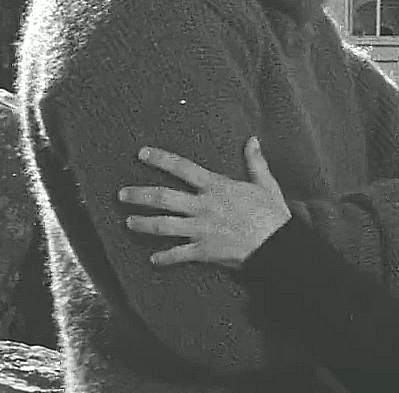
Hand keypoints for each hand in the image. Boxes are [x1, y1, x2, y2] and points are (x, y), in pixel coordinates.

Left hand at [119, 138, 290, 268]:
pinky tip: (153, 259)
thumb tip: (252, 140)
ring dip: (143, 223)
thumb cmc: (272, 215)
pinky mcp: (203, 250)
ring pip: (163, 225)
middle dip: (139, 195)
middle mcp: (203, 206)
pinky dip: (164, 258)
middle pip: (163, 197)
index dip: (160, 159)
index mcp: (216, 187)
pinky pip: (178, 254)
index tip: (142, 154)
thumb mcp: (266, 184)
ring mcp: (201, 229)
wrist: (277, 246)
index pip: (182, 168)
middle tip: (121, 194)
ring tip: (129, 222)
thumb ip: (255, 162)